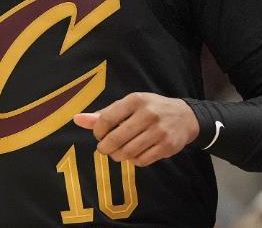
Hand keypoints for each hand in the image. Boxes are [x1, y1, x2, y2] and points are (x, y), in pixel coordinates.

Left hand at [73, 92, 199, 166]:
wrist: (185, 117)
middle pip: (116, 139)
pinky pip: (141, 161)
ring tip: (118, 152)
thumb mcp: (128, 105)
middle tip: (105, 148)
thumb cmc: (150, 109)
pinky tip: (134, 154)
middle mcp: (148, 114)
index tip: (99, 135)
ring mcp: (159, 131)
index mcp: (136, 100)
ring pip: (127, 152)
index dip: (97, 131)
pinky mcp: (166, 147)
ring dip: (118, 156)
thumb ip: (103, 114)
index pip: (107, 119)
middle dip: (105, 148)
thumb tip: (76, 119)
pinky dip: (133, 161)